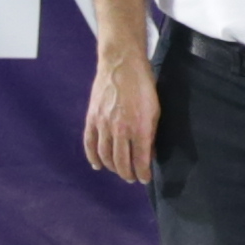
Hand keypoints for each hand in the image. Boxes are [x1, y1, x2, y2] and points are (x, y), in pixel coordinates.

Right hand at [82, 48, 157, 184]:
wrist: (121, 65)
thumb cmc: (143, 86)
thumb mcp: (155, 110)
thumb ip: (151, 134)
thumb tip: (149, 153)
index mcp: (139, 128)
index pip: (139, 160)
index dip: (142, 173)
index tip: (145, 179)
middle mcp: (120, 130)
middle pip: (121, 162)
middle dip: (128, 174)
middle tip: (132, 178)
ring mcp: (103, 125)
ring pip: (105, 156)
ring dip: (112, 168)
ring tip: (119, 171)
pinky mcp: (92, 118)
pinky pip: (90, 144)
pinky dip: (93, 157)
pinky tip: (98, 165)